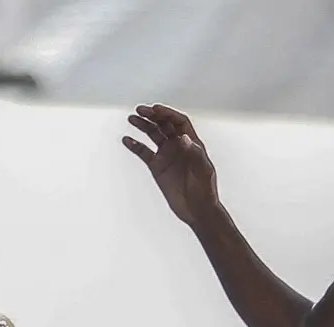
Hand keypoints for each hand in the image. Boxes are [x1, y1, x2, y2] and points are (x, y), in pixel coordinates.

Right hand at [122, 104, 218, 226]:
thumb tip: (184, 137)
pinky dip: (135, 145)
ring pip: (153, 135)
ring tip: (132, 118)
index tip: (156, 110)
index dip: (168, 114)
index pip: (180, 122)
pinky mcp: (158, 167)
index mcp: (192, 144)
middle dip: (153, 115)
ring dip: (143, 125)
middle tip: (141, 110)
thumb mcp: (204, 170)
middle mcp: (179, 147)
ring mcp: (167, 156)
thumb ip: (195, 153)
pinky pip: (144, 152)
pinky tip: (127, 139)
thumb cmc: (206, 191)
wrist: (197, 210)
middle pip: (165, 124)